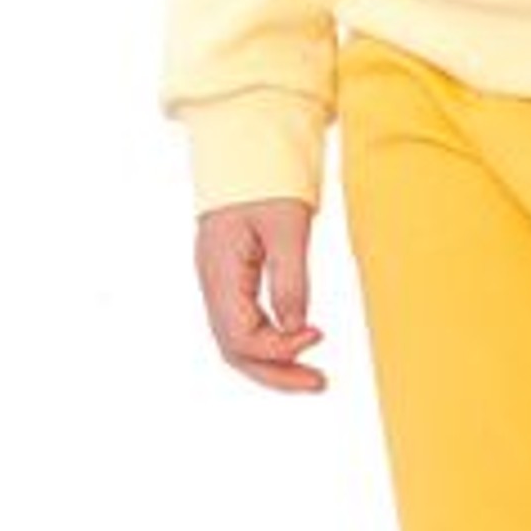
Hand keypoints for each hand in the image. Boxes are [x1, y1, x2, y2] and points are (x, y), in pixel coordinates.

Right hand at [196, 197, 329, 393]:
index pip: (240, 334)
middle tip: (319, 383)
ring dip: (272, 362)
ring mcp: (216, 282)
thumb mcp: (287, 227)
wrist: (246, 146)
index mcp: (219, 270)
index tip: (318, 335)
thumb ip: (290, 279)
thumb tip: (296, 329)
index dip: (278, 348)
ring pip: (236, 341)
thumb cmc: (267, 180)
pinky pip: (241, 323)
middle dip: (275, 372)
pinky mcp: (228, 278)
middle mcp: (211, 282)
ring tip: (311, 377)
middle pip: (233, 348)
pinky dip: (267, 342)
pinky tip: (294, 345)